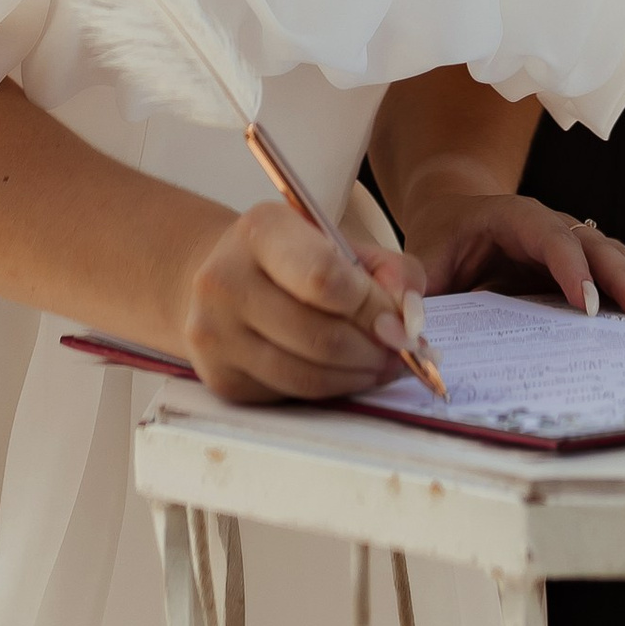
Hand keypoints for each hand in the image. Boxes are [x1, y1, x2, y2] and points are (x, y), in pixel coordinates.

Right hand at [178, 203, 424, 404]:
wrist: (225, 277)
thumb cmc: (295, 258)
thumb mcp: (343, 243)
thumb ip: (391, 271)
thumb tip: (409, 321)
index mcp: (261, 231)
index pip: (324, 278)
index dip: (373, 309)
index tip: (400, 323)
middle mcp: (225, 280)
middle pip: (320, 336)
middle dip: (373, 351)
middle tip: (400, 353)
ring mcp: (215, 333)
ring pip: (307, 375)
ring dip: (357, 377)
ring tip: (379, 365)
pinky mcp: (220, 377)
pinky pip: (290, 394)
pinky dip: (329, 390)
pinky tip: (344, 374)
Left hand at [403, 191, 624, 317]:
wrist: (454, 218)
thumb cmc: (439, 240)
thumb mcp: (422, 257)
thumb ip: (412, 282)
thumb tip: (405, 318)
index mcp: (511, 217)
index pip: (547, 235)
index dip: (568, 266)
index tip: (585, 303)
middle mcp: (549, 224)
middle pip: (591, 242)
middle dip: (619, 275)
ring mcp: (569, 241)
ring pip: (611, 254)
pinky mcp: (579, 262)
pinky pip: (613, 270)